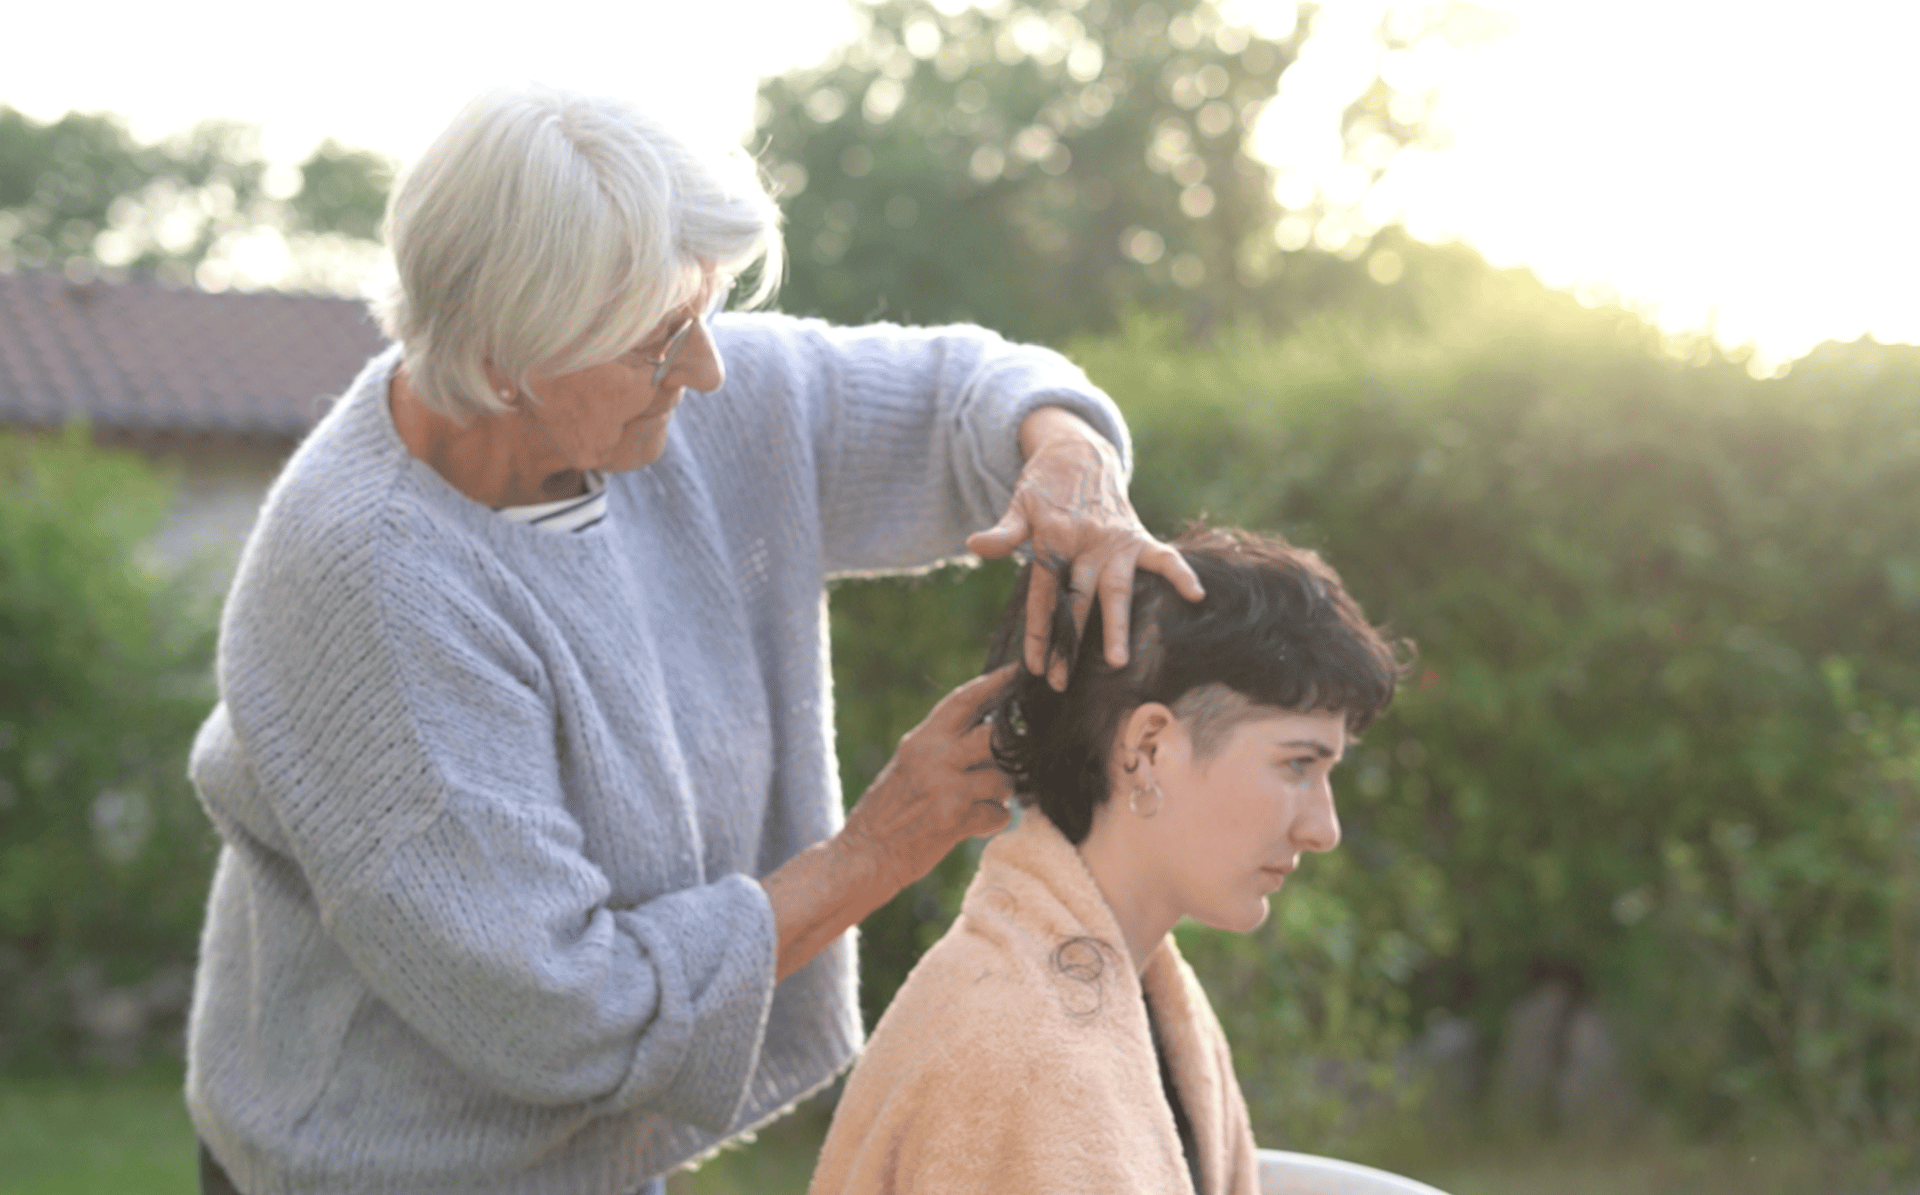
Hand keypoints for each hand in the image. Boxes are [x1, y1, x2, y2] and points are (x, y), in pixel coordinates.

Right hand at [839, 668, 1014, 892]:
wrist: (863, 856)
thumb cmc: (886, 812)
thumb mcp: (907, 766)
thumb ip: (941, 748)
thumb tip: (987, 734)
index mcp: (920, 740)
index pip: (964, 700)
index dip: (995, 684)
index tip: (1018, 674)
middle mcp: (933, 758)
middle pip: (996, 737)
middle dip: (1008, 753)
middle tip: (1007, 763)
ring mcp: (945, 788)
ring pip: (1003, 779)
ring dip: (1000, 794)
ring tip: (979, 803)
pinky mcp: (955, 820)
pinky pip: (999, 815)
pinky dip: (992, 823)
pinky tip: (972, 827)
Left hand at [967, 408, 1203, 688]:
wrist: (1079, 452)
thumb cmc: (1044, 487)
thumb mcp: (1019, 505)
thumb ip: (1004, 532)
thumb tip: (973, 545)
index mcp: (1053, 539)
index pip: (1042, 593)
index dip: (1037, 630)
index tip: (1035, 667)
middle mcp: (1085, 543)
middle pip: (1076, 600)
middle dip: (1069, 643)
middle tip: (1062, 682)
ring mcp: (1115, 541)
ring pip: (1116, 589)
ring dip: (1117, 625)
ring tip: (1118, 662)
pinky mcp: (1138, 536)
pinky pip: (1163, 557)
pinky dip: (1180, 573)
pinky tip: (1196, 596)